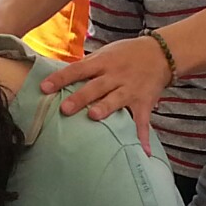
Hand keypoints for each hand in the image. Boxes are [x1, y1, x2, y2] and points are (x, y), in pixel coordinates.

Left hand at [42, 32, 170, 150]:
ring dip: (105, 109)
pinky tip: (143, 152)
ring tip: (94, 117)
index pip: (77, 70)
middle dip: (80, 97)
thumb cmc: (126, 54)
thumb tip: (59, 77)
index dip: (60, 78)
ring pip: (115, 100)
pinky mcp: (144, 103)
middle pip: (95, 87)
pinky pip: (142, 122)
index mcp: (102, 63)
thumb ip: (86, 66)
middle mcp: (115, 76)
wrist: (161, 53)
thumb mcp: (105, 53)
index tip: (44, 88)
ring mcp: (130, 90)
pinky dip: (143, 137)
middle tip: (65, 109)